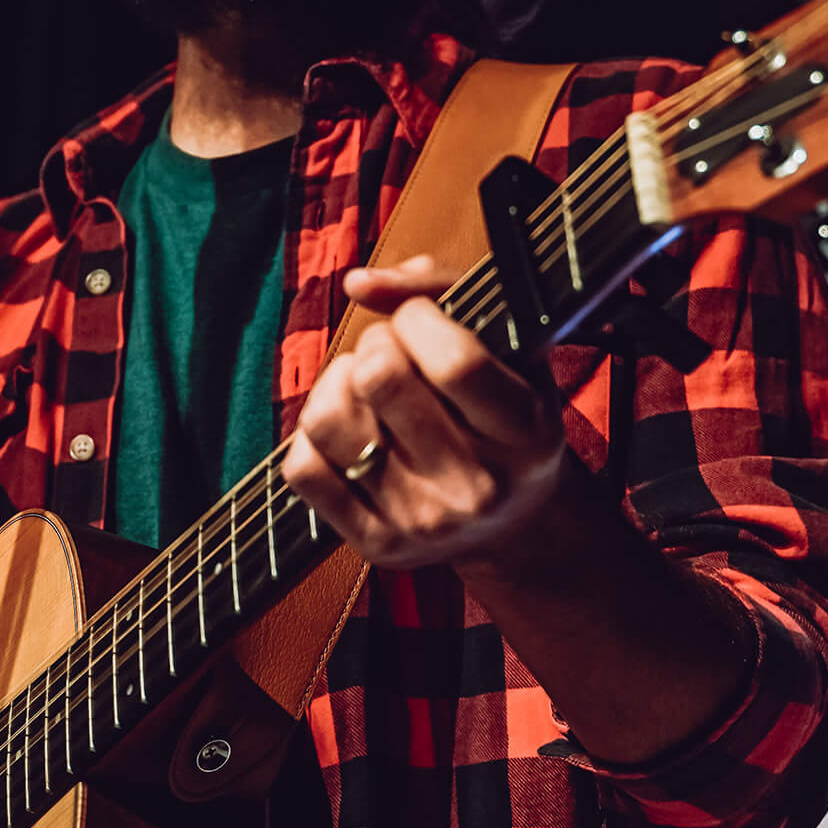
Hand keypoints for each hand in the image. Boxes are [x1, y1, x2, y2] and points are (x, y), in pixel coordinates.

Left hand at [282, 257, 566, 570]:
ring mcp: (423, 521)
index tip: (420, 317)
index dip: (418, 317)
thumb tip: (358, 283)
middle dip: (376, 343)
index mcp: (525, 432)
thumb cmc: (505, 411)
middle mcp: (476, 486)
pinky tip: (349, 427)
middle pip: (380, 379)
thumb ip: (440, 288)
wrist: (515, 523)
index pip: (454, 361)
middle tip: (393, 352)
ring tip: (365, 387)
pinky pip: (302, 468)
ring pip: (328, 419)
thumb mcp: (508, 344)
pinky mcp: (377, 544)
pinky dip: (312, 434)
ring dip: (337, 384)